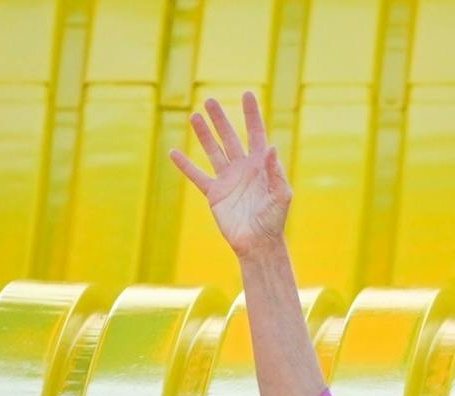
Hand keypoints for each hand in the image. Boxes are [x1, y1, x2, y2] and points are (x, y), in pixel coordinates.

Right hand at [170, 91, 291, 256]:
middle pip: (230, 137)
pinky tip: (173, 152)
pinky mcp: (214, 194)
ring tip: (194, 116)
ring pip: (213, 151)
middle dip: (220, 119)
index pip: (256, 133)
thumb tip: (270, 147)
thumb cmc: (274, 220)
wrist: (258, 243)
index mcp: (261, 165)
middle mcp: (243, 168)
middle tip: (210, 100)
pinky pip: (197, 176)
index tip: (247, 94)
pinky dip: (185, 166)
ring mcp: (227, 179)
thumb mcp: (280, 195)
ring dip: (204, 134)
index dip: (252, 114)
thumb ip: (274, 172)